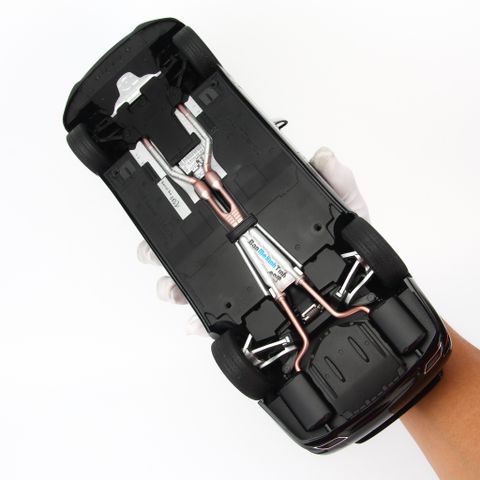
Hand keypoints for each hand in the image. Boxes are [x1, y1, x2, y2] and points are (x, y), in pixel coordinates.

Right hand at [137, 147, 368, 330]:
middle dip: (161, 250)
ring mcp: (241, 281)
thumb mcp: (343, 208)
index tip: (169, 202)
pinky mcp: (245, 312)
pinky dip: (198, 323)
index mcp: (257, 223)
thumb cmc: (346, 247)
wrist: (355, 289)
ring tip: (168, 289)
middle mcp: (241, 251)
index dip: (189, 207)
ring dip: (171, 286)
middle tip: (150, 251)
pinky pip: (215, 319)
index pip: (216, 212)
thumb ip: (335, 180)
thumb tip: (322, 155)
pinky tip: (192, 325)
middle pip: (191, 248)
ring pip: (194, 283)